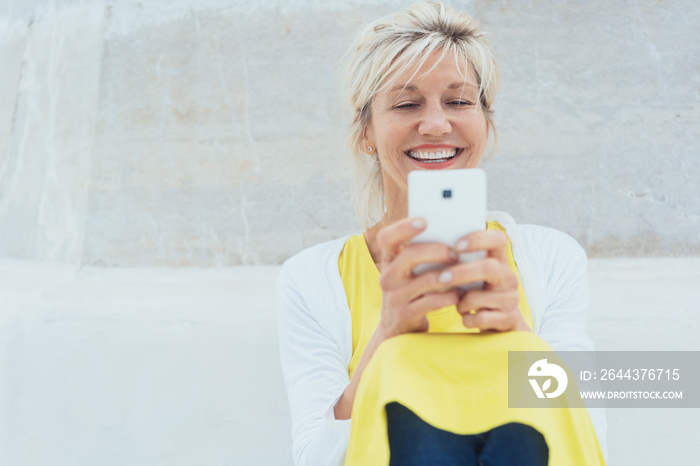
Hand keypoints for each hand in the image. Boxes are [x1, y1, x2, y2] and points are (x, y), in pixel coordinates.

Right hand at [374, 217, 460, 338]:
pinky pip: (433, 302)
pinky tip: (458, 294)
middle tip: (454, 253)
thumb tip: (451, 232)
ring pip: (425, 280)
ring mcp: (395, 296)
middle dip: (436, 251)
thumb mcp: (407, 272)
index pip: (386, 238)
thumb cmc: (411, 291)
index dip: (403, 227)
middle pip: (410, 256)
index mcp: (388, 260)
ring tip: (462, 273)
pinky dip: (450, 296)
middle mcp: (388, 276)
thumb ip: (420, 254)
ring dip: (448, 275)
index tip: (424, 221)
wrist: (398, 327)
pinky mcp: (406, 314)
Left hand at [439, 230, 531, 332]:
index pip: (498, 240)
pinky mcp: (509, 318)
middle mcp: (509, 277)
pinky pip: (480, 318)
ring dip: (461, 303)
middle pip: (488, 267)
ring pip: (478, 297)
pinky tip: (467, 317)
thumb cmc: (477, 293)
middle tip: (441, 278)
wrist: (497, 323)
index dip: (478, 239)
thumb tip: (433, 252)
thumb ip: (461, 263)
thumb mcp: (473, 276)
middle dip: (461, 273)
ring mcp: (511, 298)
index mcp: (499, 261)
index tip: (455, 246)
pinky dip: (467, 319)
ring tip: (459, 305)